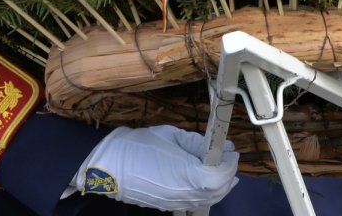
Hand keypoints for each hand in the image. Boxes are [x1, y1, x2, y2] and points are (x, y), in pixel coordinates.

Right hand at [72, 125, 238, 210]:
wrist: (110, 166)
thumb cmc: (139, 145)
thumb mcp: (171, 136)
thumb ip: (197, 143)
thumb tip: (221, 146)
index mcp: (186, 174)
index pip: (219, 176)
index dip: (229, 164)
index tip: (231, 151)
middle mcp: (184, 193)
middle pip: (217, 191)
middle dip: (228, 175)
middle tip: (229, 158)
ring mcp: (176, 203)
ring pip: (208, 200)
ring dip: (221, 187)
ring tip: (225, 172)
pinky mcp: (168, 207)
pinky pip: (194, 204)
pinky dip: (207, 194)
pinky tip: (207, 185)